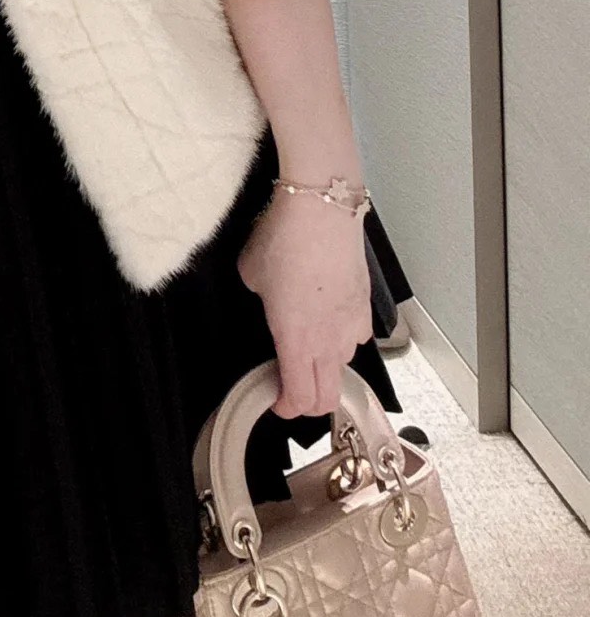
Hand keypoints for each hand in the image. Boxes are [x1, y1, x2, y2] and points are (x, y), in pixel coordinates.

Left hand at [236, 188, 373, 417]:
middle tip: (289, 387)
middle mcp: (328, 342)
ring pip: (342, 367)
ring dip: (325, 369)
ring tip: (307, 349)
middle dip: (307, 402)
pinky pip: (355, 338)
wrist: (321, 208)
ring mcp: (350, 325)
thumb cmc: (284, 238)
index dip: (285, 408)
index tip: (273, 400)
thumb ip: (260, 299)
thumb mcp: (251, 274)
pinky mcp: (365, 307)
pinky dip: (342, 340)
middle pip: (327, 398)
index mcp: (296, 341)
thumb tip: (267, 297)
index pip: (299, 399)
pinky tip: (327, 321)